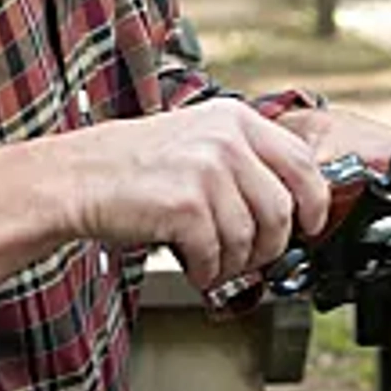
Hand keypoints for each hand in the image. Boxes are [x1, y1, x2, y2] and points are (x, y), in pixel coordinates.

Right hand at [67, 101, 330, 294]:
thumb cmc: (131, 165)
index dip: (314, 203)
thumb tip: (288, 204)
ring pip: (251, 237)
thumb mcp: (196, 139)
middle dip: (271, 245)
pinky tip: (194, 265)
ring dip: (235, 262)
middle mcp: (226, 140)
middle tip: (252, 257)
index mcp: (235, 120)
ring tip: (214, 261)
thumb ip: (243, 160)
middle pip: (281, 209)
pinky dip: (209, 270)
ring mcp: (206, 171)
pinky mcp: (187, 205)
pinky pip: (218, 254)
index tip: (310, 225)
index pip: (302, 162)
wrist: (76, 178)